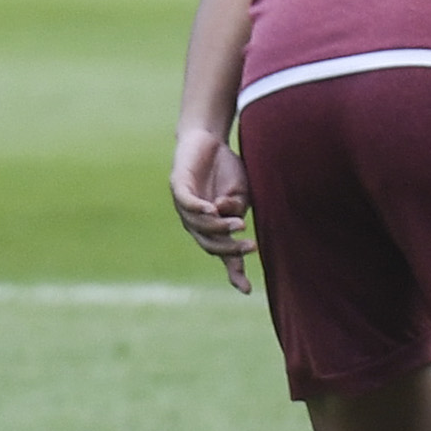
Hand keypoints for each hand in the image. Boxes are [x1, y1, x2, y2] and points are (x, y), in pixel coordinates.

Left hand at [170, 126, 254, 292]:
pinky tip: (213, 209)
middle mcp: (197, 222)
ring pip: (201, 227)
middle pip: (211, 245)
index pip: (224, 255)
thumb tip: (227, 215)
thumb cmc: (225, 169)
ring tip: (239, 223)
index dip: (235, 273)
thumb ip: (236, 206)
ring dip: (220, 228)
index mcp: (215, 227)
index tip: (247, 290)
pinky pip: (188, 204)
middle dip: (231, 250)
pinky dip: (200, 209)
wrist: (208, 140)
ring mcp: (186, 207)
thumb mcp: (241, 191)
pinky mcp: (179, 188)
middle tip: (251, 246)